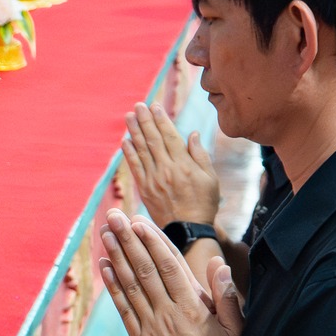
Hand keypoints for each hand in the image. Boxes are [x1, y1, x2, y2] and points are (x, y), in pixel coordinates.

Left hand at [97, 210, 240, 335]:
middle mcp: (169, 314)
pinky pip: (123, 309)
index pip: (169, 265)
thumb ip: (227, 296)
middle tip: (114, 215)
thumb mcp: (234, 330)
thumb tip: (220, 264)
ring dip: (116, 255)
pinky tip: (105, 265)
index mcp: (193, 308)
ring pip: (130, 285)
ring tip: (105, 232)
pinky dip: (113, 286)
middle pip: (144, 268)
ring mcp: (151, 327)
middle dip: (128, 239)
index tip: (139, 221)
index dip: (152, 241)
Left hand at [122, 102, 220, 227]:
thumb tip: (191, 134)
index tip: (154, 106)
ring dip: (134, 132)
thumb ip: (200, 155)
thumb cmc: (204, 204)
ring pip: (142, 150)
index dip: (161, 120)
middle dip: (145, 120)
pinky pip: (135, 167)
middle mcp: (167, 169)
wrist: (188, 231)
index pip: (169, 136)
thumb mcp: (210, 178)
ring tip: (129, 117)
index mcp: (184, 165)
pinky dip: (129, 153)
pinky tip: (125, 141)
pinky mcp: (145, 189)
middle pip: (153, 140)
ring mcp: (154, 179)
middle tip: (138, 105)